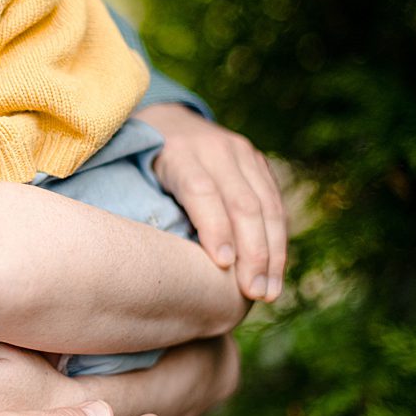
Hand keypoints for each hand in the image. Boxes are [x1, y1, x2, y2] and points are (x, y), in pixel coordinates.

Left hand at [132, 104, 286, 302]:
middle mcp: (215, 148)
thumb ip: (153, 212)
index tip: (223, 265)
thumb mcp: (137, 180)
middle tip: (255, 292)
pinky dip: (278, 238)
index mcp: (178, 152)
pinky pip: (275, 203)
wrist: (169, 122)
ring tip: (269, 291)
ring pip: (267, 206)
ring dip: (273, 253)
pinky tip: (275, 269)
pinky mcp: (259, 161)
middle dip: (253, 252)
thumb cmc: (145, 167)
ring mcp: (242, 152)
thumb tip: (166, 267)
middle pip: (242, 203)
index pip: (201, 192)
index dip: (214, 228)